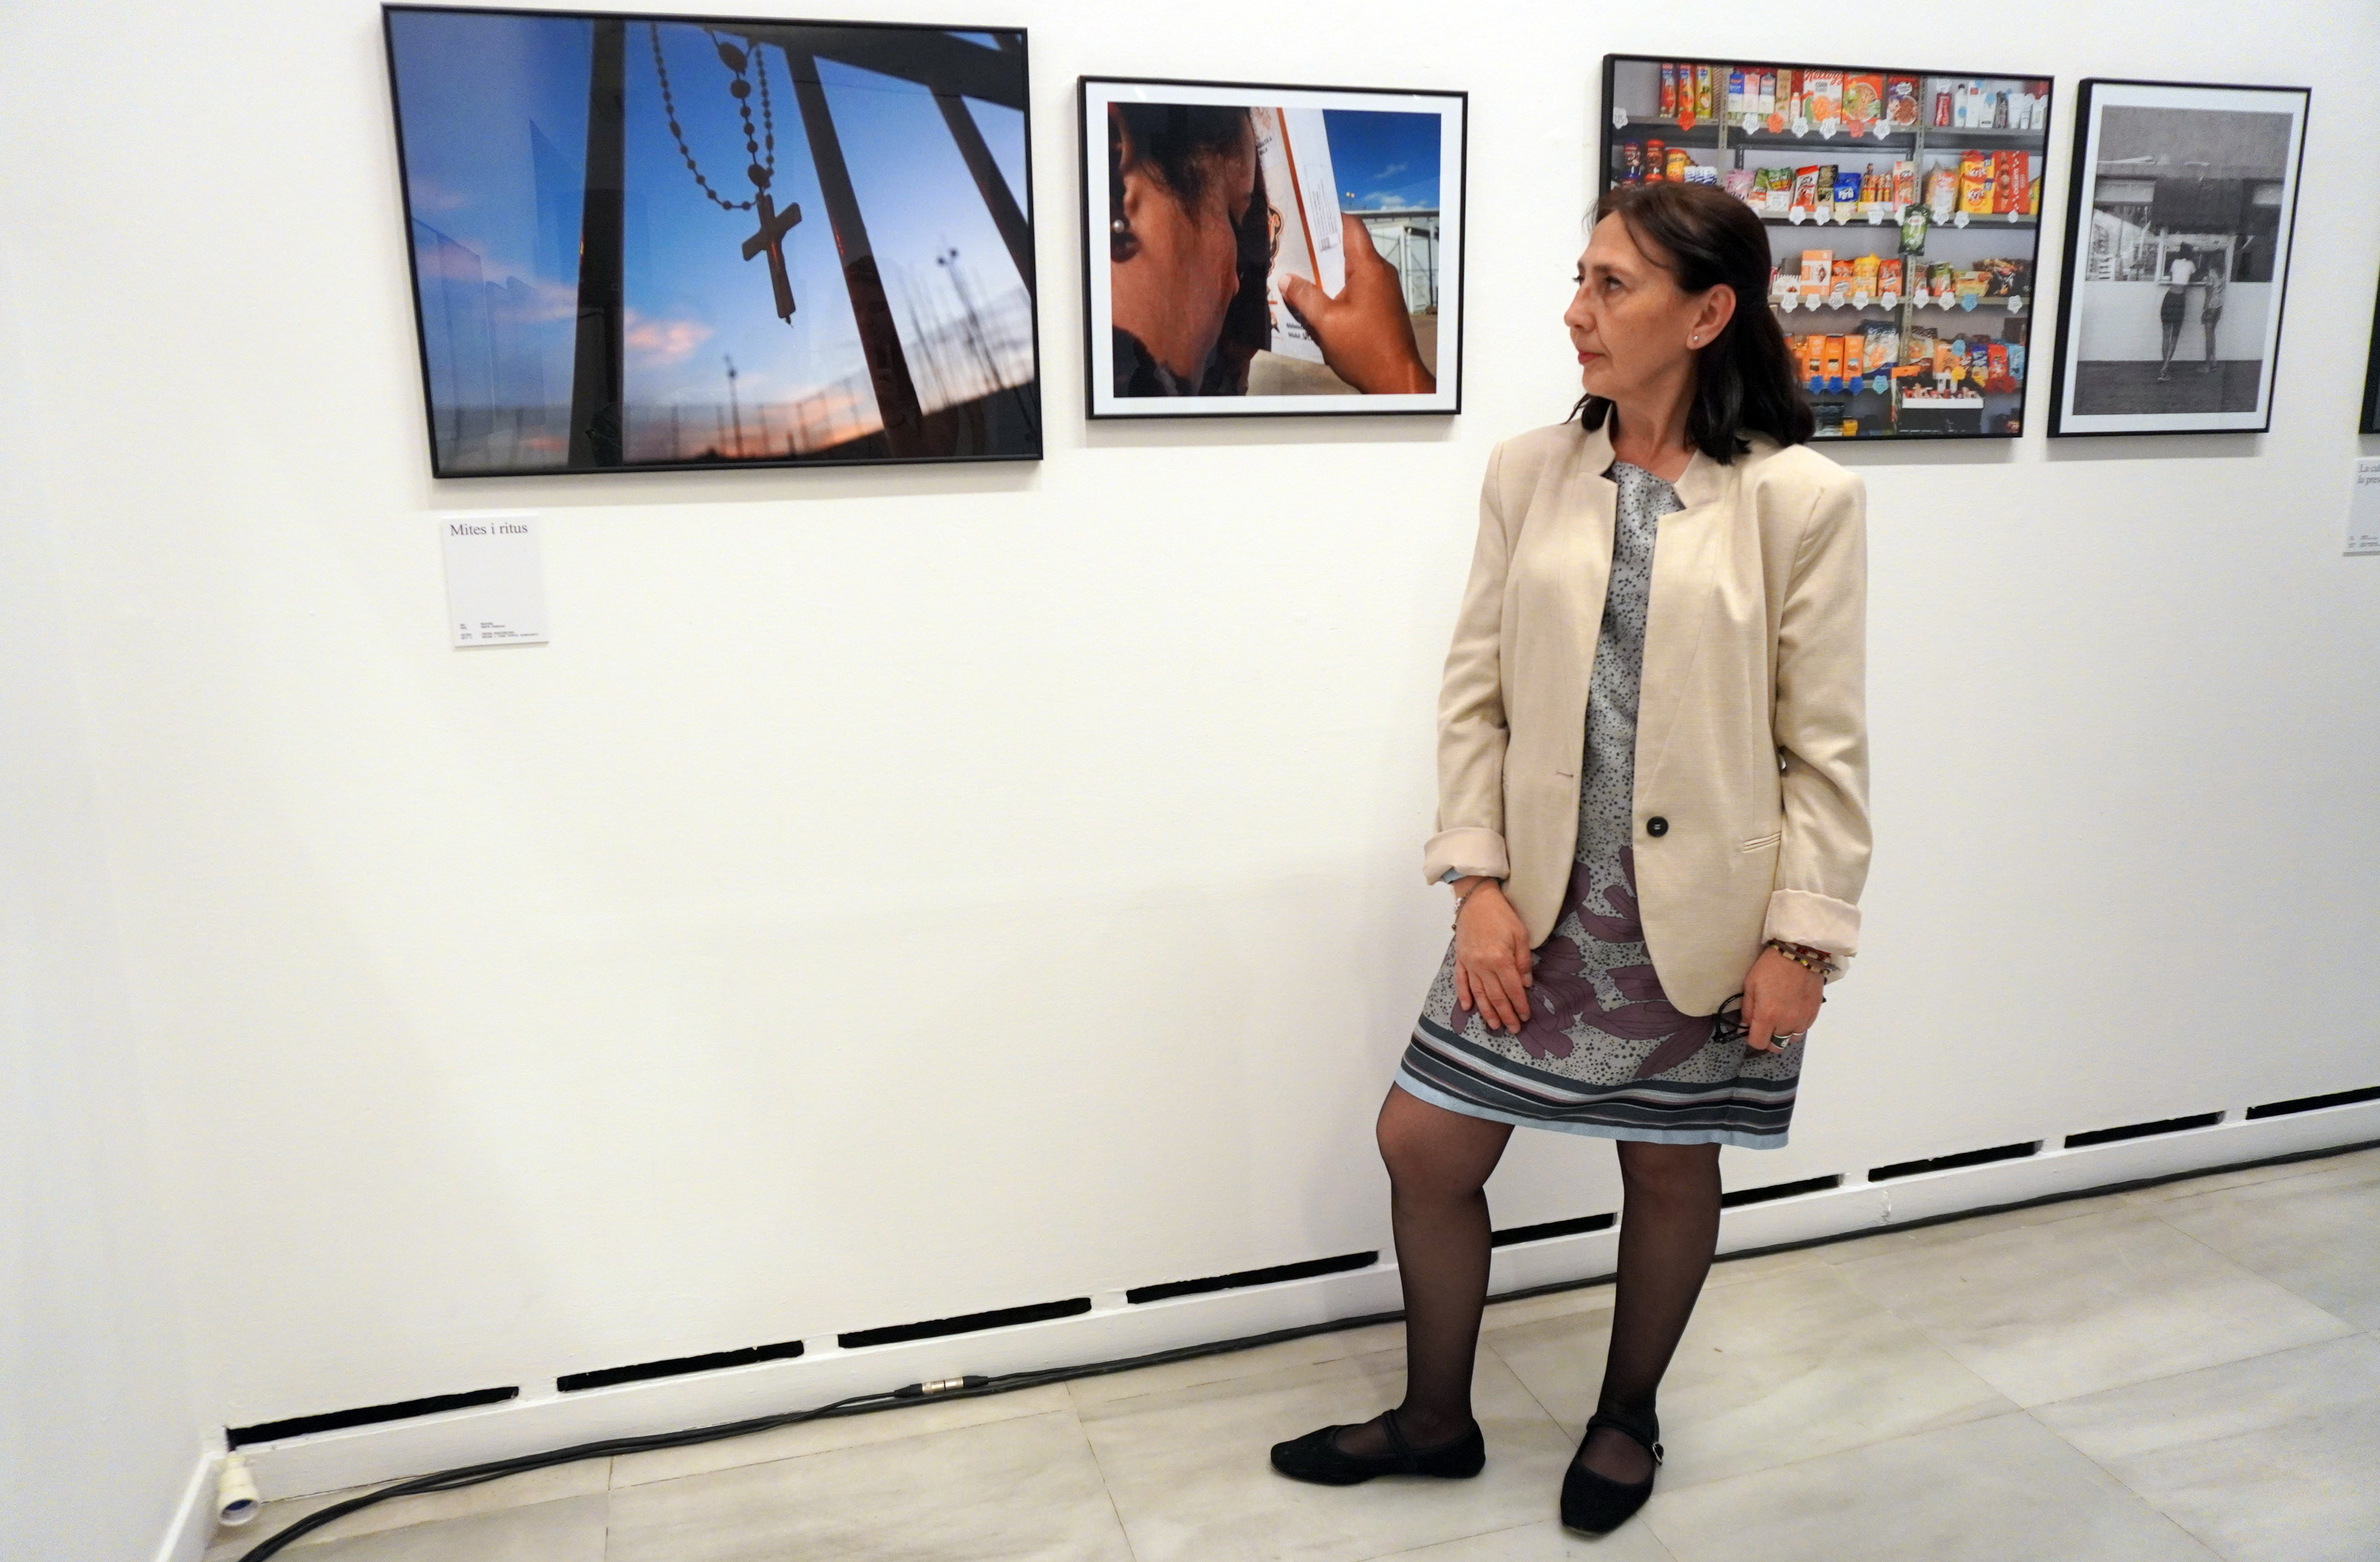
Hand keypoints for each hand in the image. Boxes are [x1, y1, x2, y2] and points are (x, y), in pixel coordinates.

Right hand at [1275, 214, 1435, 394]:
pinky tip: (1315, 300)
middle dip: (1318, 248)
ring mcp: (1382, 290)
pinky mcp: (1381, 306)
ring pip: (1350, 270)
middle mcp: (1379, 273)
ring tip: (1296, 274)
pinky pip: (1356, 288)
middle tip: (1289, 248)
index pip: (1350, 226)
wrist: (1396, 380)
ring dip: (1325, 273)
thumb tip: (1286, 279)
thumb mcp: (1326, 322)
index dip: (1327, 218)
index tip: (1303, 219)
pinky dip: (1336, 289)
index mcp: (1368, 267)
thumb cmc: (1363, 349)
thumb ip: (1304, 296)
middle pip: (1347, 248)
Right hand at [1453, 879, 1532, 1031]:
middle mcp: (1483, 965)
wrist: (1476, 898)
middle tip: (1513, 1029)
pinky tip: (1468, 1007)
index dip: (1520, 1005)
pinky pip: (1461, 981)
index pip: (1512, 989)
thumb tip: (1526, 985)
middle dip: (1506, 1014)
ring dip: (1487, 1011)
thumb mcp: (1521, 934)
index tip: (1526, 1017)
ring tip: (1494, 1025)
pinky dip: (1464, 995)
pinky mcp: (1460, 958)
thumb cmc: (1502, 914)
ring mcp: (1469, 963)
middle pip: (1495, 996)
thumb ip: (1523, 961)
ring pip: (1478, 993)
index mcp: (1500, 959)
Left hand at [1741, 947, 1822, 1052]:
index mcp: (1768, 1016)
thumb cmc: (1771, 967)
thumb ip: (1747, 1010)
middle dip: (1768, 1039)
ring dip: (1783, 1034)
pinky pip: (1804, 1029)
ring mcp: (1802, 1019)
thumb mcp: (1751, 985)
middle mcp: (1787, 1023)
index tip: (1751, 1029)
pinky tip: (1792, 1012)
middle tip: (1765, 1025)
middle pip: (1776, 1046)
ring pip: (1791, 1040)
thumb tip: (1745, 1027)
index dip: (1752, 1038)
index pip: (1758, 1043)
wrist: (1800, 953)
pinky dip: (1796, 1026)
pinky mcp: (1814, 1013)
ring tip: (1780, 1019)